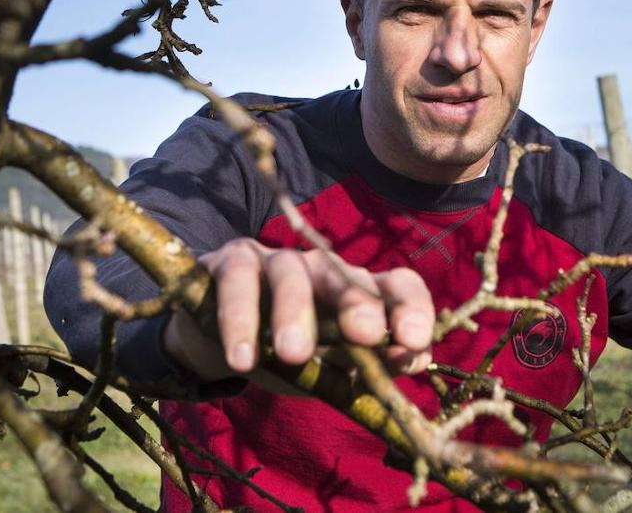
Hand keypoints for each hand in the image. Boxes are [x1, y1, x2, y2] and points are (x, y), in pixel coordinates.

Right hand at [163, 237, 434, 380]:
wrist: (215, 345)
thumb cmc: (285, 355)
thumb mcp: (329, 370)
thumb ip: (368, 366)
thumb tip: (416, 359)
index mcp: (356, 293)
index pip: (396, 285)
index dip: (411, 307)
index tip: (414, 340)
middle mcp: (323, 269)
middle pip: (346, 274)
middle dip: (358, 302)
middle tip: (364, 334)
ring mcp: (277, 261)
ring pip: (290, 274)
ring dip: (293, 313)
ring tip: (293, 355)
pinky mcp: (232, 262)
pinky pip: (238, 282)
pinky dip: (240, 319)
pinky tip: (242, 358)